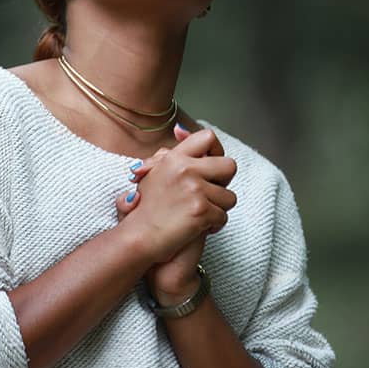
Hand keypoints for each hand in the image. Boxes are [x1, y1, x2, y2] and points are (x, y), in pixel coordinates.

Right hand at [114, 124, 236, 278]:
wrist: (139, 238)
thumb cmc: (144, 210)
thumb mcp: (153, 173)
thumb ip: (168, 154)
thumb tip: (180, 129)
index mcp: (174, 158)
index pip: (208, 137)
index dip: (217, 151)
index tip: (212, 167)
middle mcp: (185, 169)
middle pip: (229, 166)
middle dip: (224, 183)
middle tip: (209, 195)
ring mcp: (194, 189)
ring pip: (229, 196)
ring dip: (218, 209)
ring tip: (199, 215)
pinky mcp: (201, 210)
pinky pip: (223, 216)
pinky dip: (213, 226)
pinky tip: (198, 228)